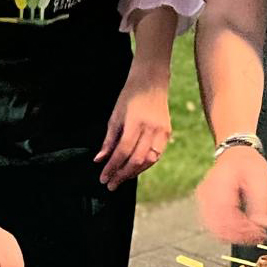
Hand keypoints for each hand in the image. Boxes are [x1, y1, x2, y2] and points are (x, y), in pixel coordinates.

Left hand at [95, 68, 170, 190]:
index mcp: (135, 122)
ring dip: (134, 172)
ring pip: (148, 160)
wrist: (151, 82)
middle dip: (122, 175)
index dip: (112, 167)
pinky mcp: (167, 132)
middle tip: (111, 184)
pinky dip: (145, 164)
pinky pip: (157, 155)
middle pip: (136, 159)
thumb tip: (100, 159)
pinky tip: (135, 168)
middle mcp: (150, 128)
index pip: (122, 152)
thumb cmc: (130, 96)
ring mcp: (161, 131)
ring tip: (121, 178)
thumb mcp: (115, 115)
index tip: (103, 177)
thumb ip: (109, 140)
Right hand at [196, 146, 266, 243]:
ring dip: (234, 236)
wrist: (235, 152)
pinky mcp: (205, 205)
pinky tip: (242, 230)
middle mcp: (206, 195)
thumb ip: (263, 203)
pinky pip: (214, 225)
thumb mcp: (262, 179)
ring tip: (252, 235)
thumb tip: (264, 227)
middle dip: (240, 237)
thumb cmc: (249, 164)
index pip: (228, 218)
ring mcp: (203, 201)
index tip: (261, 234)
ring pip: (215, 229)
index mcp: (219, 186)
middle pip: (219, 227)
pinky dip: (228, 231)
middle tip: (259, 237)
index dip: (244, 231)